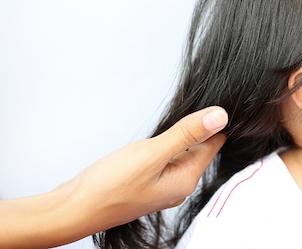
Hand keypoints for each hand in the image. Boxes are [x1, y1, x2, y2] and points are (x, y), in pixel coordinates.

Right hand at [68, 106, 227, 221]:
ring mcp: (162, 186)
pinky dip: (162, 146)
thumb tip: (220, 117)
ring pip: (180, 153)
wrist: (72, 209)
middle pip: (199, 148)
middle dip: (194, 128)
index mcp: (186, 179)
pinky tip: (151, 142)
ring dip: (176, 137)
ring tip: (167, 124)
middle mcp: (178, 185)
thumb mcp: (152, 153)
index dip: (212, 121)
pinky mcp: (147, 184)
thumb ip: (187, 134)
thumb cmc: (108, 187)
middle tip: (184, 109)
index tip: (206, 102)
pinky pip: (164, 159)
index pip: (214, 143)